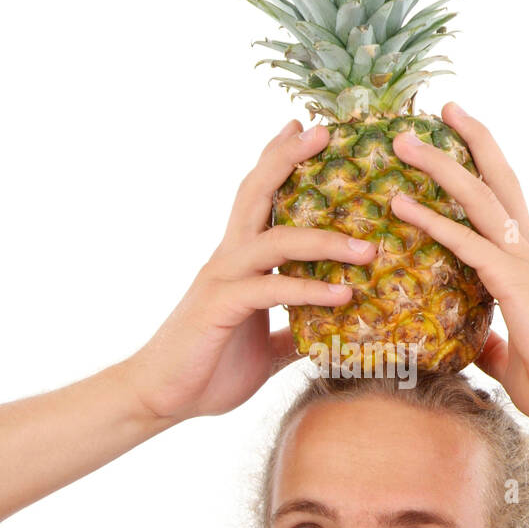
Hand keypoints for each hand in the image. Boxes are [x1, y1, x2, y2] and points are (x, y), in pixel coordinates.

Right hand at [118, 120, 374, 419]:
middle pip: (257, 192)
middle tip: (324, 131)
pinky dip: (309, 290)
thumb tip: (327, 335)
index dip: (278, 160)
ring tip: (369, 247)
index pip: (258, 197)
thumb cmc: (208, 370)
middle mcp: (228, 259)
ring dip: (325, 239)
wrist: (159, 399)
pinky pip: (271, 290)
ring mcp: (222, 280)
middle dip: (289, 158)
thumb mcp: (263, 348)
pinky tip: (344, 295)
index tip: (306, 128)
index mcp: (238, 261)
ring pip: (275, 240)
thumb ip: (292, 334)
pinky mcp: (220, 308)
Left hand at [391, 103, 528, 422]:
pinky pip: (466, 243)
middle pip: (496, 179)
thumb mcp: (510, 354)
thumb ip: (491, 341)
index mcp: (527, 261)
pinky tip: (401, 205)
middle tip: (437, 109)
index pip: (504, 198)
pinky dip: (433, 221)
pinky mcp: (513, 282)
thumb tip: (479, 344)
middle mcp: (527, 250)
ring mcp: (522, 262)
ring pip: (478, 198)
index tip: (460, 131)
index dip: (484, 162)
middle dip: (467, 141)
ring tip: (405, 142)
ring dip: (440, 166)